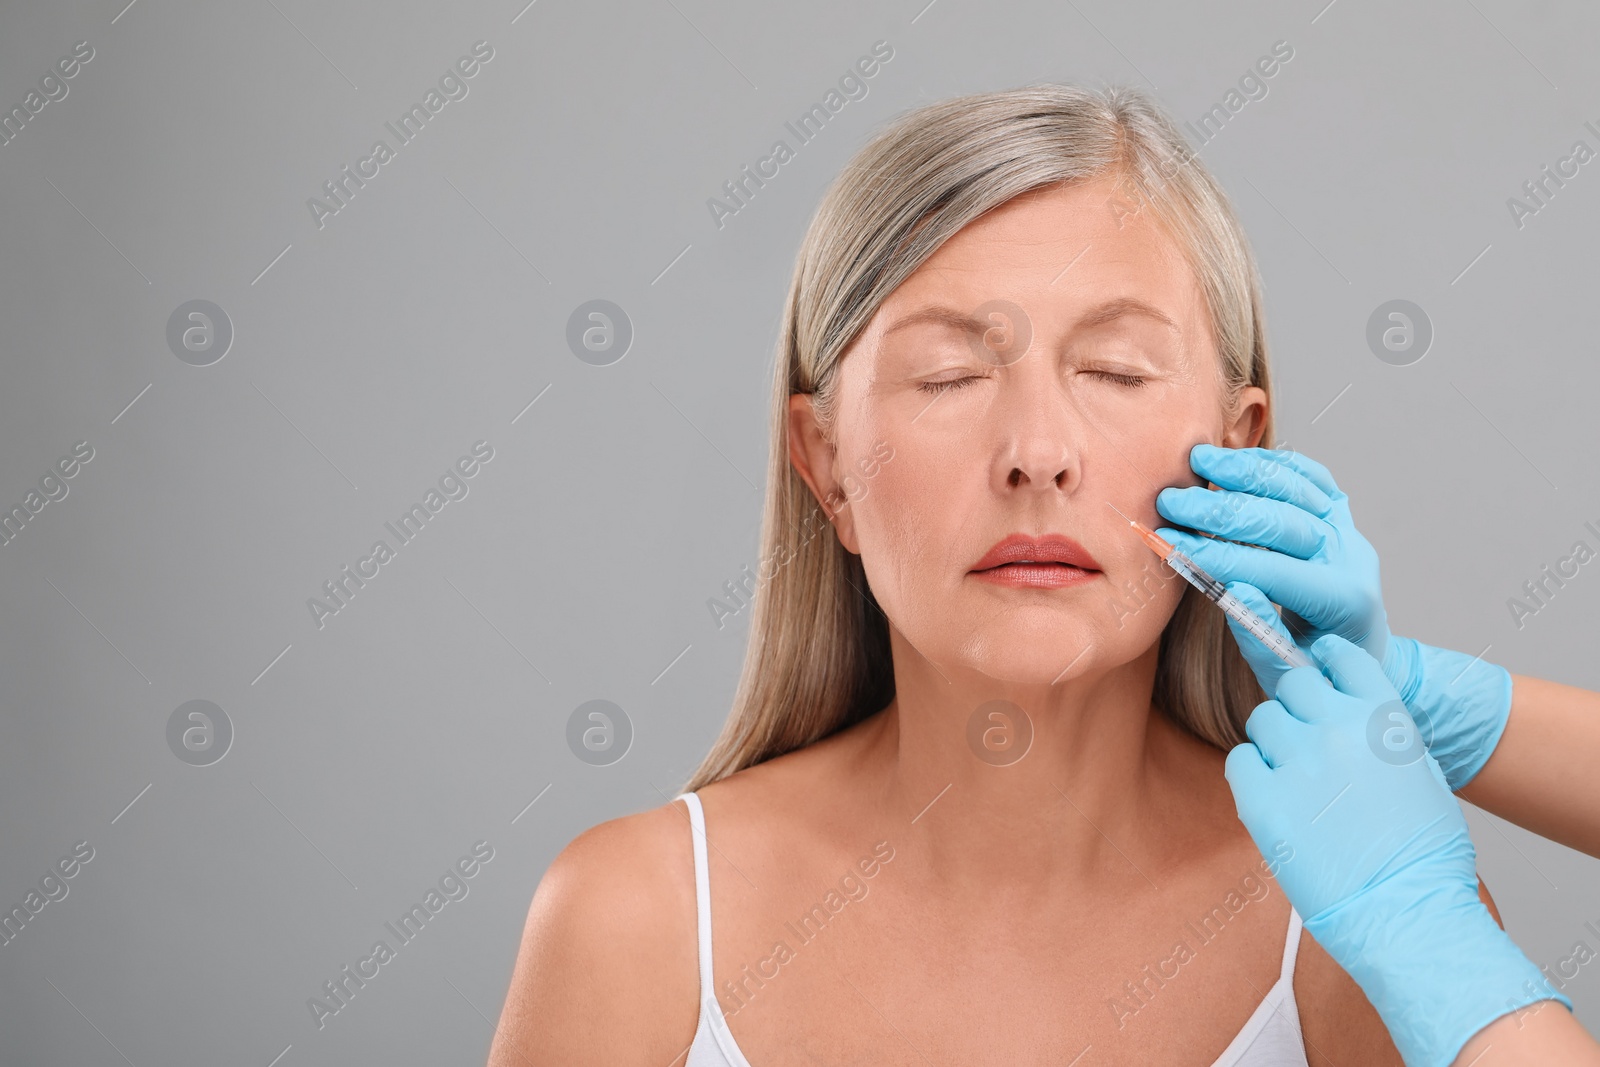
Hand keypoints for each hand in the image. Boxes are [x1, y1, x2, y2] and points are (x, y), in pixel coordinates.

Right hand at [1156, 443, 1509, 790]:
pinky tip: (1237, 458)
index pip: (1274, 571)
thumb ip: (1260, 630)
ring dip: (1245, 471)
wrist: (1358, 656)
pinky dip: (1274, 464)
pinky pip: (1312, 478)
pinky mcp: (1341, 517)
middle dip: (1220, 510)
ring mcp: (1350, 532)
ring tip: (1198, 459)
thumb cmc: (1315, 669)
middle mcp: (1352, 558)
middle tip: (1170, 501)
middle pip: (1284, 521)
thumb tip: (1230, 587)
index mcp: (1344, 602)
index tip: (1169, 543)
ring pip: (1299, 488)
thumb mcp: (1285, 670)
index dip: (1218, 556)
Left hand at [1225, 635, 1568, 1066]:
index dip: (1324, 662)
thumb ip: (1382, 733)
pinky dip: (1251, 773)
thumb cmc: (1424, 855)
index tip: (1317, 671)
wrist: (1406, 912)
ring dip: (1274, 741)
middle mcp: (1338, 727)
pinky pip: (1240, 760)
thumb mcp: (1421, 773)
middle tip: (1305, 739)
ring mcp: (1297, 760)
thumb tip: (1351, 713)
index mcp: (1384, 717)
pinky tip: (1272, 797)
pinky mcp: (1262, 797)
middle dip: (1297, 705)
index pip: (1340, 657)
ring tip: (1294, 778)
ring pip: (1264, 720)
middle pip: (1292, 683)